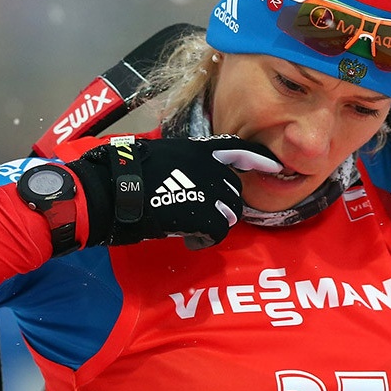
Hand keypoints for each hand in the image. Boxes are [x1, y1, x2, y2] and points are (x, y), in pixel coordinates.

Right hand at [68, 136, 281, 248]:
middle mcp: (209, 168)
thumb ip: (186, 164)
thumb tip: (192, 176)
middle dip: (224, 204)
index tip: (275, 167)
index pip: (238, 149)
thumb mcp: (165, 156)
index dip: (258, 159)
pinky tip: (191, 241)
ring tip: (196, 229)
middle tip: (205, 215)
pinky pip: (217, 231)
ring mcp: (207, 191)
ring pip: (229, 212)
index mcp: (199, 149)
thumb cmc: (130, 172)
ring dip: (216, 223)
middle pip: (234, 189)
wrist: (115, 190)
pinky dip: (205, 240)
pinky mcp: (201, 215)